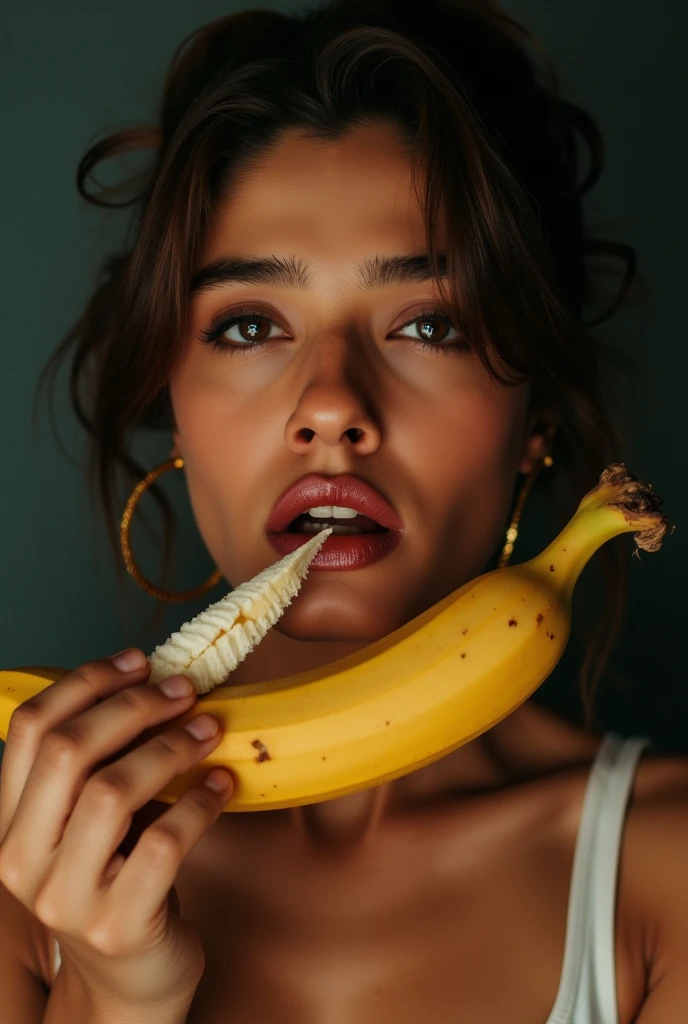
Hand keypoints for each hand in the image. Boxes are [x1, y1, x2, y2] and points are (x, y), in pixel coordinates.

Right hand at [0, 650, 233, 1008]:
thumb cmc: (118, 880)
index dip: (85, 683)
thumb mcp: (93, 822)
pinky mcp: (119, 925)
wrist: (130, 980)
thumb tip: (155, 682)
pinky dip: (200, 802)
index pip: (29, 729)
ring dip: (170, 748)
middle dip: (133, 707)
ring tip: (210, 730)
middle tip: (183, 691)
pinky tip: (223, 784)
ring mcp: (66, 898)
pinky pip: (163, 843)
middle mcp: (23, 859)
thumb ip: (104, 762)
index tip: (139, 662)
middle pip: (68, 751)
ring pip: (111, 792)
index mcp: (10, 821)